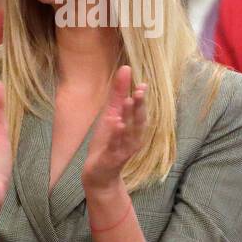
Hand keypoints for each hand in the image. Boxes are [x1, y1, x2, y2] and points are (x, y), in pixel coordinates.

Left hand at [82, 65, 146, 192]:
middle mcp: (133, 137)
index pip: (140, 111)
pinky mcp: (113, 157)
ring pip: (129, 132)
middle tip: (139, 91)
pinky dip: (117, 135)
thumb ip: (119, 94)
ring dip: (129, 117)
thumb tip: (126, 68)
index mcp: (134, 127)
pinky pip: (116, 145)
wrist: (99, 173)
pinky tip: (116, 124)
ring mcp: (124, 148)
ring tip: (128, 102)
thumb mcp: (111, 115)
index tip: (142, 84)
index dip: (142, 99)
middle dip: (139, 106)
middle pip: (138, 120)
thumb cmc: (108, 142)